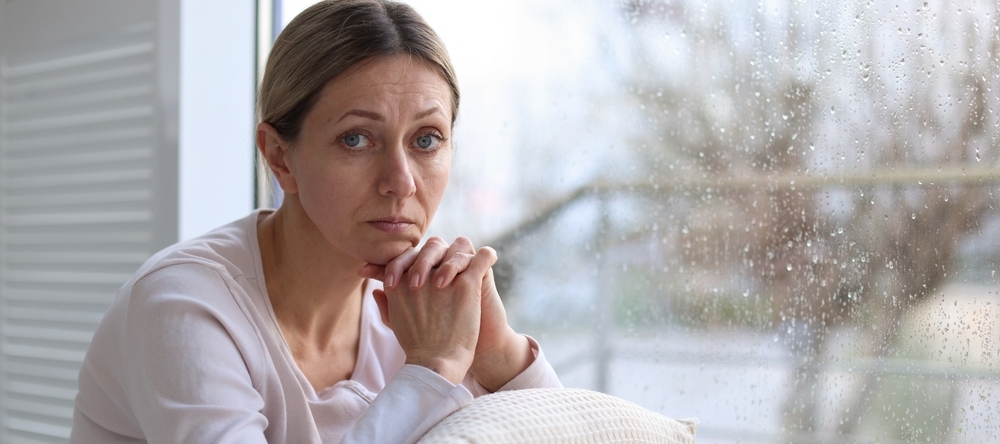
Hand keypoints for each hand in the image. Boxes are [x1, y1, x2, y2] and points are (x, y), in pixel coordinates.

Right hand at [360, 238, 496, 384]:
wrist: (436, 364)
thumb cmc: (416, 347)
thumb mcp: (394, 322)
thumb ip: (385, 303)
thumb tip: (377, 289)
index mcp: (400, 282)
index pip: (410, 255)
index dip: (418, 259)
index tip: (427, 270)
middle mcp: (419, 275)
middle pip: (433, 247)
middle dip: (439, 253)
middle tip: (446, 270)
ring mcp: (442, 277)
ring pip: (457, 247)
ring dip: (461, 254)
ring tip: (467, 266)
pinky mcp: (466, 284)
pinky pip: (482, 258)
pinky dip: (488, 256)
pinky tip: (490, 259)